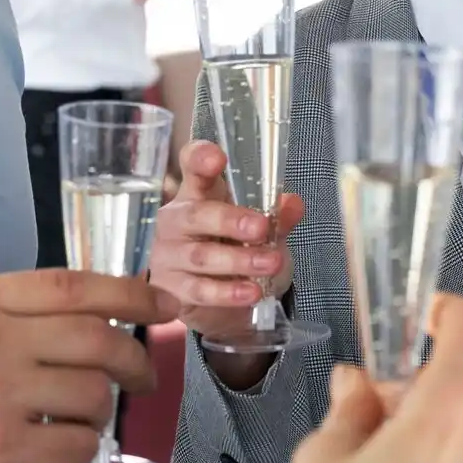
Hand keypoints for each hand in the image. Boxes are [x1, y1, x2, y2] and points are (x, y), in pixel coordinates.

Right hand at [0, 270, 178, 462]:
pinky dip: (83, 446)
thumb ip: (7, 311)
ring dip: (103, 408)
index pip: (71, 285)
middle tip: (142, 375)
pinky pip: (79, 441)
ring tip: (80, 417)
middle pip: (97, 335)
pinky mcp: (1, 448)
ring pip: (95, 390)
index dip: (130, 292)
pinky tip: (59, 445)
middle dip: (134, 357)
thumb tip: (96, 310)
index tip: (162, 304)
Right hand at [150, 140, 303, 381]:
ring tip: (272, 262)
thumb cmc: (232, 249)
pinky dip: (228, 292)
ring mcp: (169, 255)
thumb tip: (293, 204)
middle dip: (230, 221)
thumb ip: (276, 216)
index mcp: (197, 193)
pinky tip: (251, 291)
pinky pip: (200, 290)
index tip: (216, 158)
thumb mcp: (258, 229)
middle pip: (196, 215)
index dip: (200, 158)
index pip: (191, 167)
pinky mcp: (172, 288)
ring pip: (201, 255)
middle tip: (261, 227)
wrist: (217, 303)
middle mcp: (176, 220)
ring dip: (240, 259)